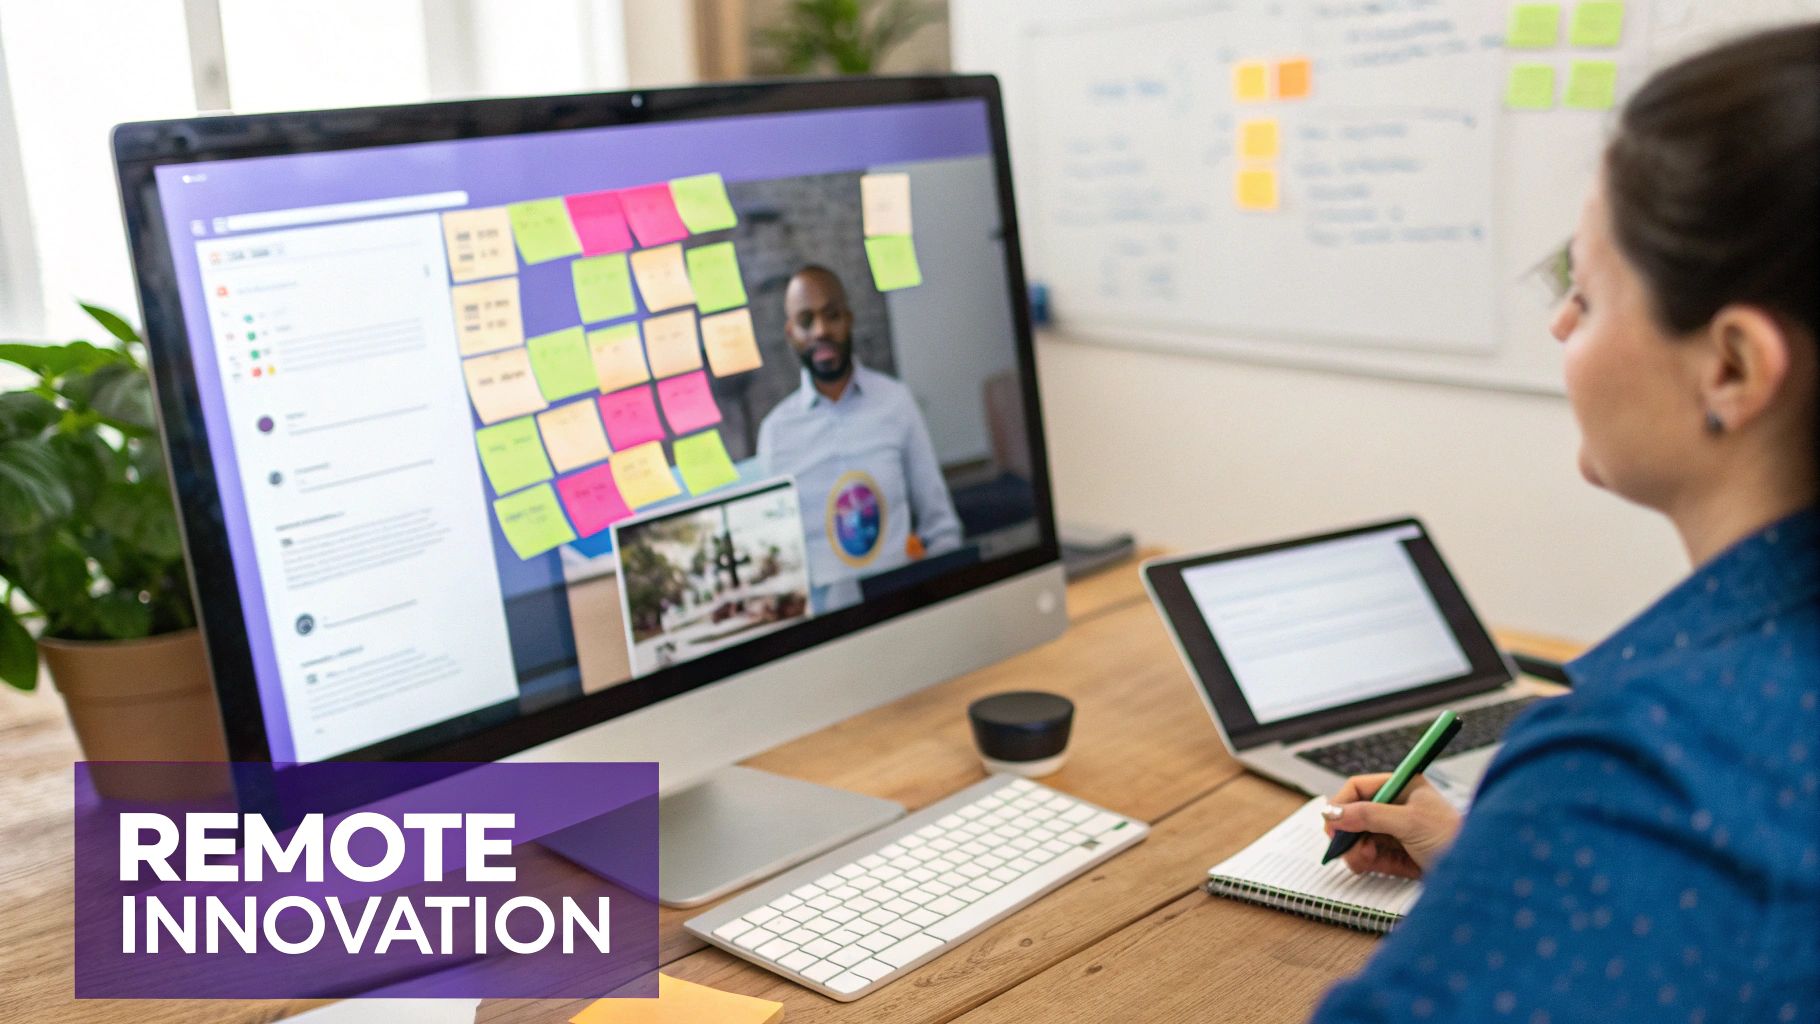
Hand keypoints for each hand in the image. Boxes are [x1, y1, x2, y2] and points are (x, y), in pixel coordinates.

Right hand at [1320, 773, 1461, 879]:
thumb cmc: (1452, 838)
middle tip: (1345, 847)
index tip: (1331, 823)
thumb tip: (1334, 813)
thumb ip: (1369, 816)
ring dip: (1356, 850)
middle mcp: (1396, 807)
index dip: (1342, 803)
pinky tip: (1373, 865)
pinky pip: (1369, 855)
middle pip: (1354, 815)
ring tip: (1366, 859)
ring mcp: (1395, 831)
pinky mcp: (1397, 854)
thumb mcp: (1409, 822)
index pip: (1359, 787)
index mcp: (1402, 787)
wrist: (1476, 873)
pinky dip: (1365, 861)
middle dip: (1348, 833)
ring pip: (1358, 838)